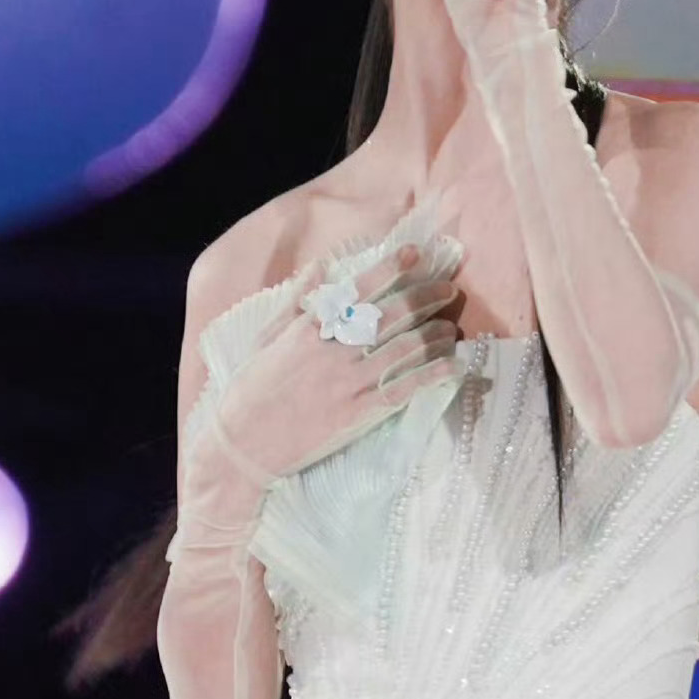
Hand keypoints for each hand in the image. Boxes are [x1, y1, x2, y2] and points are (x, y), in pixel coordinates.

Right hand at [177, 242, 464, 552]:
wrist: (244, 445)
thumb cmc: (249, 389)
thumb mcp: (265, 337)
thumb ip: (296, 300)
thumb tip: (322, 266)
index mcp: (309, 327)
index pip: (359, 289)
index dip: (391, 267)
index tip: (416, 253)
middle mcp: (334, 350)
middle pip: (392, 314)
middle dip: (426, 296)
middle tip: (448, 288)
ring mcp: (349, 383)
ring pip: (406, 349)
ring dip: (435, 334)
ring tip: (451, 327)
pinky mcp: (359, 414)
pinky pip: (406, 388)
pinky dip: (434, 374)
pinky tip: (454, 365)